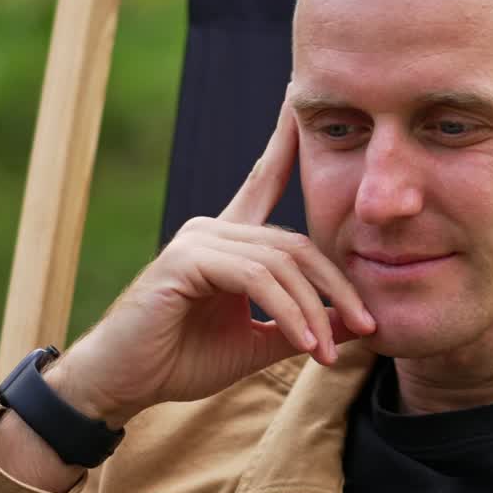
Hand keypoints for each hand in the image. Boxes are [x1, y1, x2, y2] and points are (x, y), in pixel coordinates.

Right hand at [50, 103, 375, 426]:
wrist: (124, 385)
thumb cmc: (182, 361)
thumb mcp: (259, 342)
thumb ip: (304, 326)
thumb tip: (360, 323)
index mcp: (230, 240)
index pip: (265, 182)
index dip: (285, 144)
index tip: (301, 108)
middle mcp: (213, 229)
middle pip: (298, 244)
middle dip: (338, 287)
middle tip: (368, 325)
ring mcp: (197, 240)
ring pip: (282, 263)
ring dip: (313, 311)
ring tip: (328, 351)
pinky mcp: (185, 260)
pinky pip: (256, 277)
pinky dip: (287, 310)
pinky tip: (303, 342)